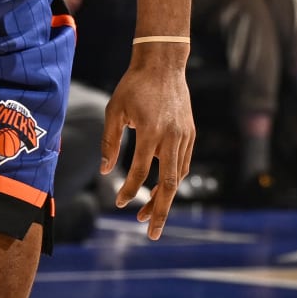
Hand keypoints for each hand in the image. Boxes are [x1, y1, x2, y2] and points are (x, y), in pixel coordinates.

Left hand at [101, 48, 194, 240]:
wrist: (163, 64)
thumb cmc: (133, 86)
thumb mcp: (114, 110)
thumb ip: (110, 141)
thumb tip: (106, 171)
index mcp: (151, 132)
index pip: (140, 171)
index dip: (130, 190)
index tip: (119, 202)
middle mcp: (172, 138)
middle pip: (169, 184)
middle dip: (159, 211)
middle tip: (149, 232)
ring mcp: (184, 136)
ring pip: (179, 176)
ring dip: (165, 197)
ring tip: (149, 213)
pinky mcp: (190, 134)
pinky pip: (183, 163)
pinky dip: (173, 179)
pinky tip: (161, 188)